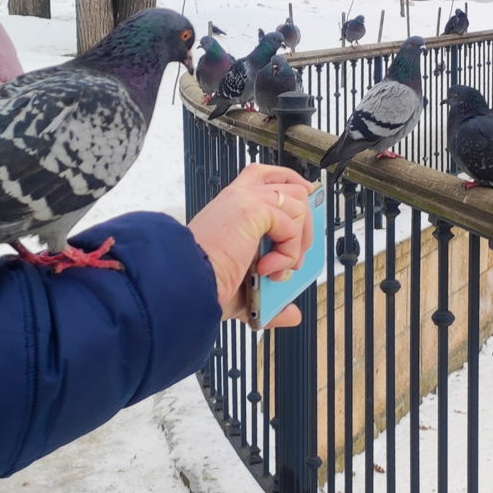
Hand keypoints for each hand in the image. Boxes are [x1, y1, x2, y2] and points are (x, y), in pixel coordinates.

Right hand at [187, 163, 317, 327]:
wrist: (188, 283)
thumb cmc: (204, 282)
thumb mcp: (245, 287)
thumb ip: (271, 298)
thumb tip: (292, 315)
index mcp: (233, 206)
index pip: (268, 177)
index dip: (292, 186)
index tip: (304, 210)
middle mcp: (239, 196)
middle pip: (292, 186)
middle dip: (305, 223)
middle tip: (293, 257)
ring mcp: (245, 199)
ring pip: (298, 203)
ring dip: (297, 242)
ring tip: (277, 269)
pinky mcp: (252, 209)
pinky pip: (291, 225)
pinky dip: (287, 253)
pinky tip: (267, 269)